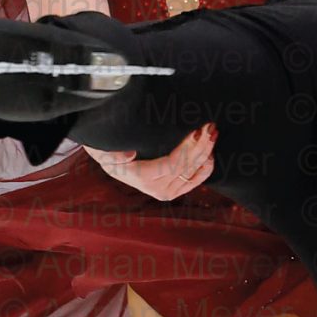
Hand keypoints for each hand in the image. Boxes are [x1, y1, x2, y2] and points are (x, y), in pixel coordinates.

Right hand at [86, 124, 214, 199]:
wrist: (109, 159)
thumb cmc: (109, 149)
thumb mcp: (105, 150)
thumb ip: (114, 154)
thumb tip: (129, 154)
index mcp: (143, 178)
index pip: (172, 163)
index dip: (188, 148)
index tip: (197, 129)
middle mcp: (157, 189)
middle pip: (186, 166)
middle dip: (201, 145)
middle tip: (209, 125)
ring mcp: (167, 192)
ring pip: (194, 171)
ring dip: (206, 151)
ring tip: (212, 131)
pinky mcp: (174, 190)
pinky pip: (195, 180)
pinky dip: (206, 167)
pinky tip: (210, 152)